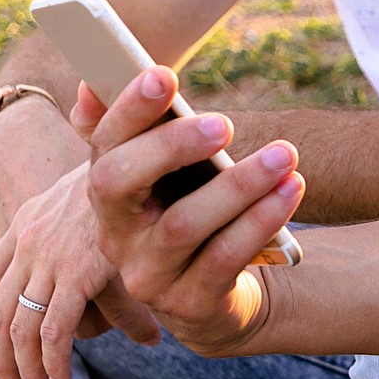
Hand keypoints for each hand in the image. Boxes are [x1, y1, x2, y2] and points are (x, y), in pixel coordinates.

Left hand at [0, 164, 160, 378]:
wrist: (144, 149)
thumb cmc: (127, 173)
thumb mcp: (88, 199)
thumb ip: (75, 230)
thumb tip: (85, 258)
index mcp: (25, 221)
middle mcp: (28, 239)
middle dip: (1, 359)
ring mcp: (50, 256)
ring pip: (22, 329)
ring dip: (25, 370)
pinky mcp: (78, 271)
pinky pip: (55, 331)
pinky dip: (52, 363)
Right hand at [77, 66, 303, 358]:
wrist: (216, 292)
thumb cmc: (192, 210)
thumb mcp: (171, 174)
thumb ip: (142, 131)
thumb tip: (88, 84)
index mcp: (108, 191)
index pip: (104, 146)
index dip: (127, 110)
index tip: (163, 74)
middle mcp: (116, 233)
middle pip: (120, 183)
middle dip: (172, 146)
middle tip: (226, 122)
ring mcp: (147, 274)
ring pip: (182, 224)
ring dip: (238, 186)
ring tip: (286, 155)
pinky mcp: (187, 304)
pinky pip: (222, 258)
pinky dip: (258, 221)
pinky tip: (290, 191)